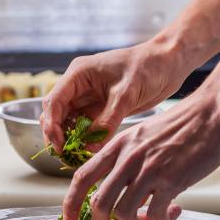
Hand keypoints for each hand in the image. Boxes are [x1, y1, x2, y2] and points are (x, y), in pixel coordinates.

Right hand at [41, 39, 189, 153]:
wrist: (168, 63)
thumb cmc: (147, 67)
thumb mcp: (126, 94)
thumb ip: (107, 120)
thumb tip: (90, 146)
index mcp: (79, 74)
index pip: (54, 101)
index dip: (51, 124)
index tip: (59, 145)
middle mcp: (79, 85)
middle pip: (56, 112)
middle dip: (56, 133)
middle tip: (65, 155)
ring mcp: (88, 97)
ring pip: (68, 121)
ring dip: (69, 138)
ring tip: (75, 156)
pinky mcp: (100, 108)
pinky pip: (85, 126)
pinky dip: (84, 139)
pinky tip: (88, 150)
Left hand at [63, 93, 219, 219]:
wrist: (211, 113)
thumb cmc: (180, 125)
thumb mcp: (142, 135)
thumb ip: (127, 158)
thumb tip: (119, 188)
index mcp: (117, 145)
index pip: (82, 176)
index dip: (70, 202)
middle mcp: (128, 158)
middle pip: (99, 202)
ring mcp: (149, 169)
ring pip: (126, 213)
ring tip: (150, 219)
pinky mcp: (171, 180)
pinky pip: (157, 214)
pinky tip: (173, 210)